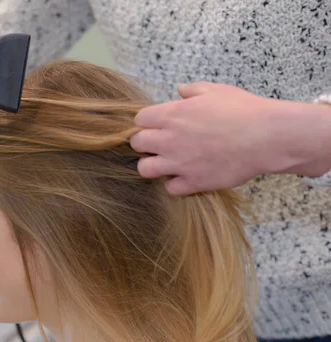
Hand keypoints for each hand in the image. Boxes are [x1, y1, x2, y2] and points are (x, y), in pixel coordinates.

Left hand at [130, 82, 330, 195]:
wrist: (266, 137)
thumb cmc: (243, 110)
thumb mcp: (215, 91)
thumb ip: (192, 90)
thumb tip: (179, 90)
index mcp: (172, 115)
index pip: (140, 119)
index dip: (147, 121)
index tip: (156, 124)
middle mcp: (169, 139)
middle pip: (137, 144)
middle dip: (144, 143)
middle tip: (159, 143)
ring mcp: (179, 163)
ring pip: (145, 169)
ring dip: (152, 165)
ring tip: (166, 162)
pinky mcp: (193, 182)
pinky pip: (170, 188)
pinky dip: (174, 184)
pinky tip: (185, 176)